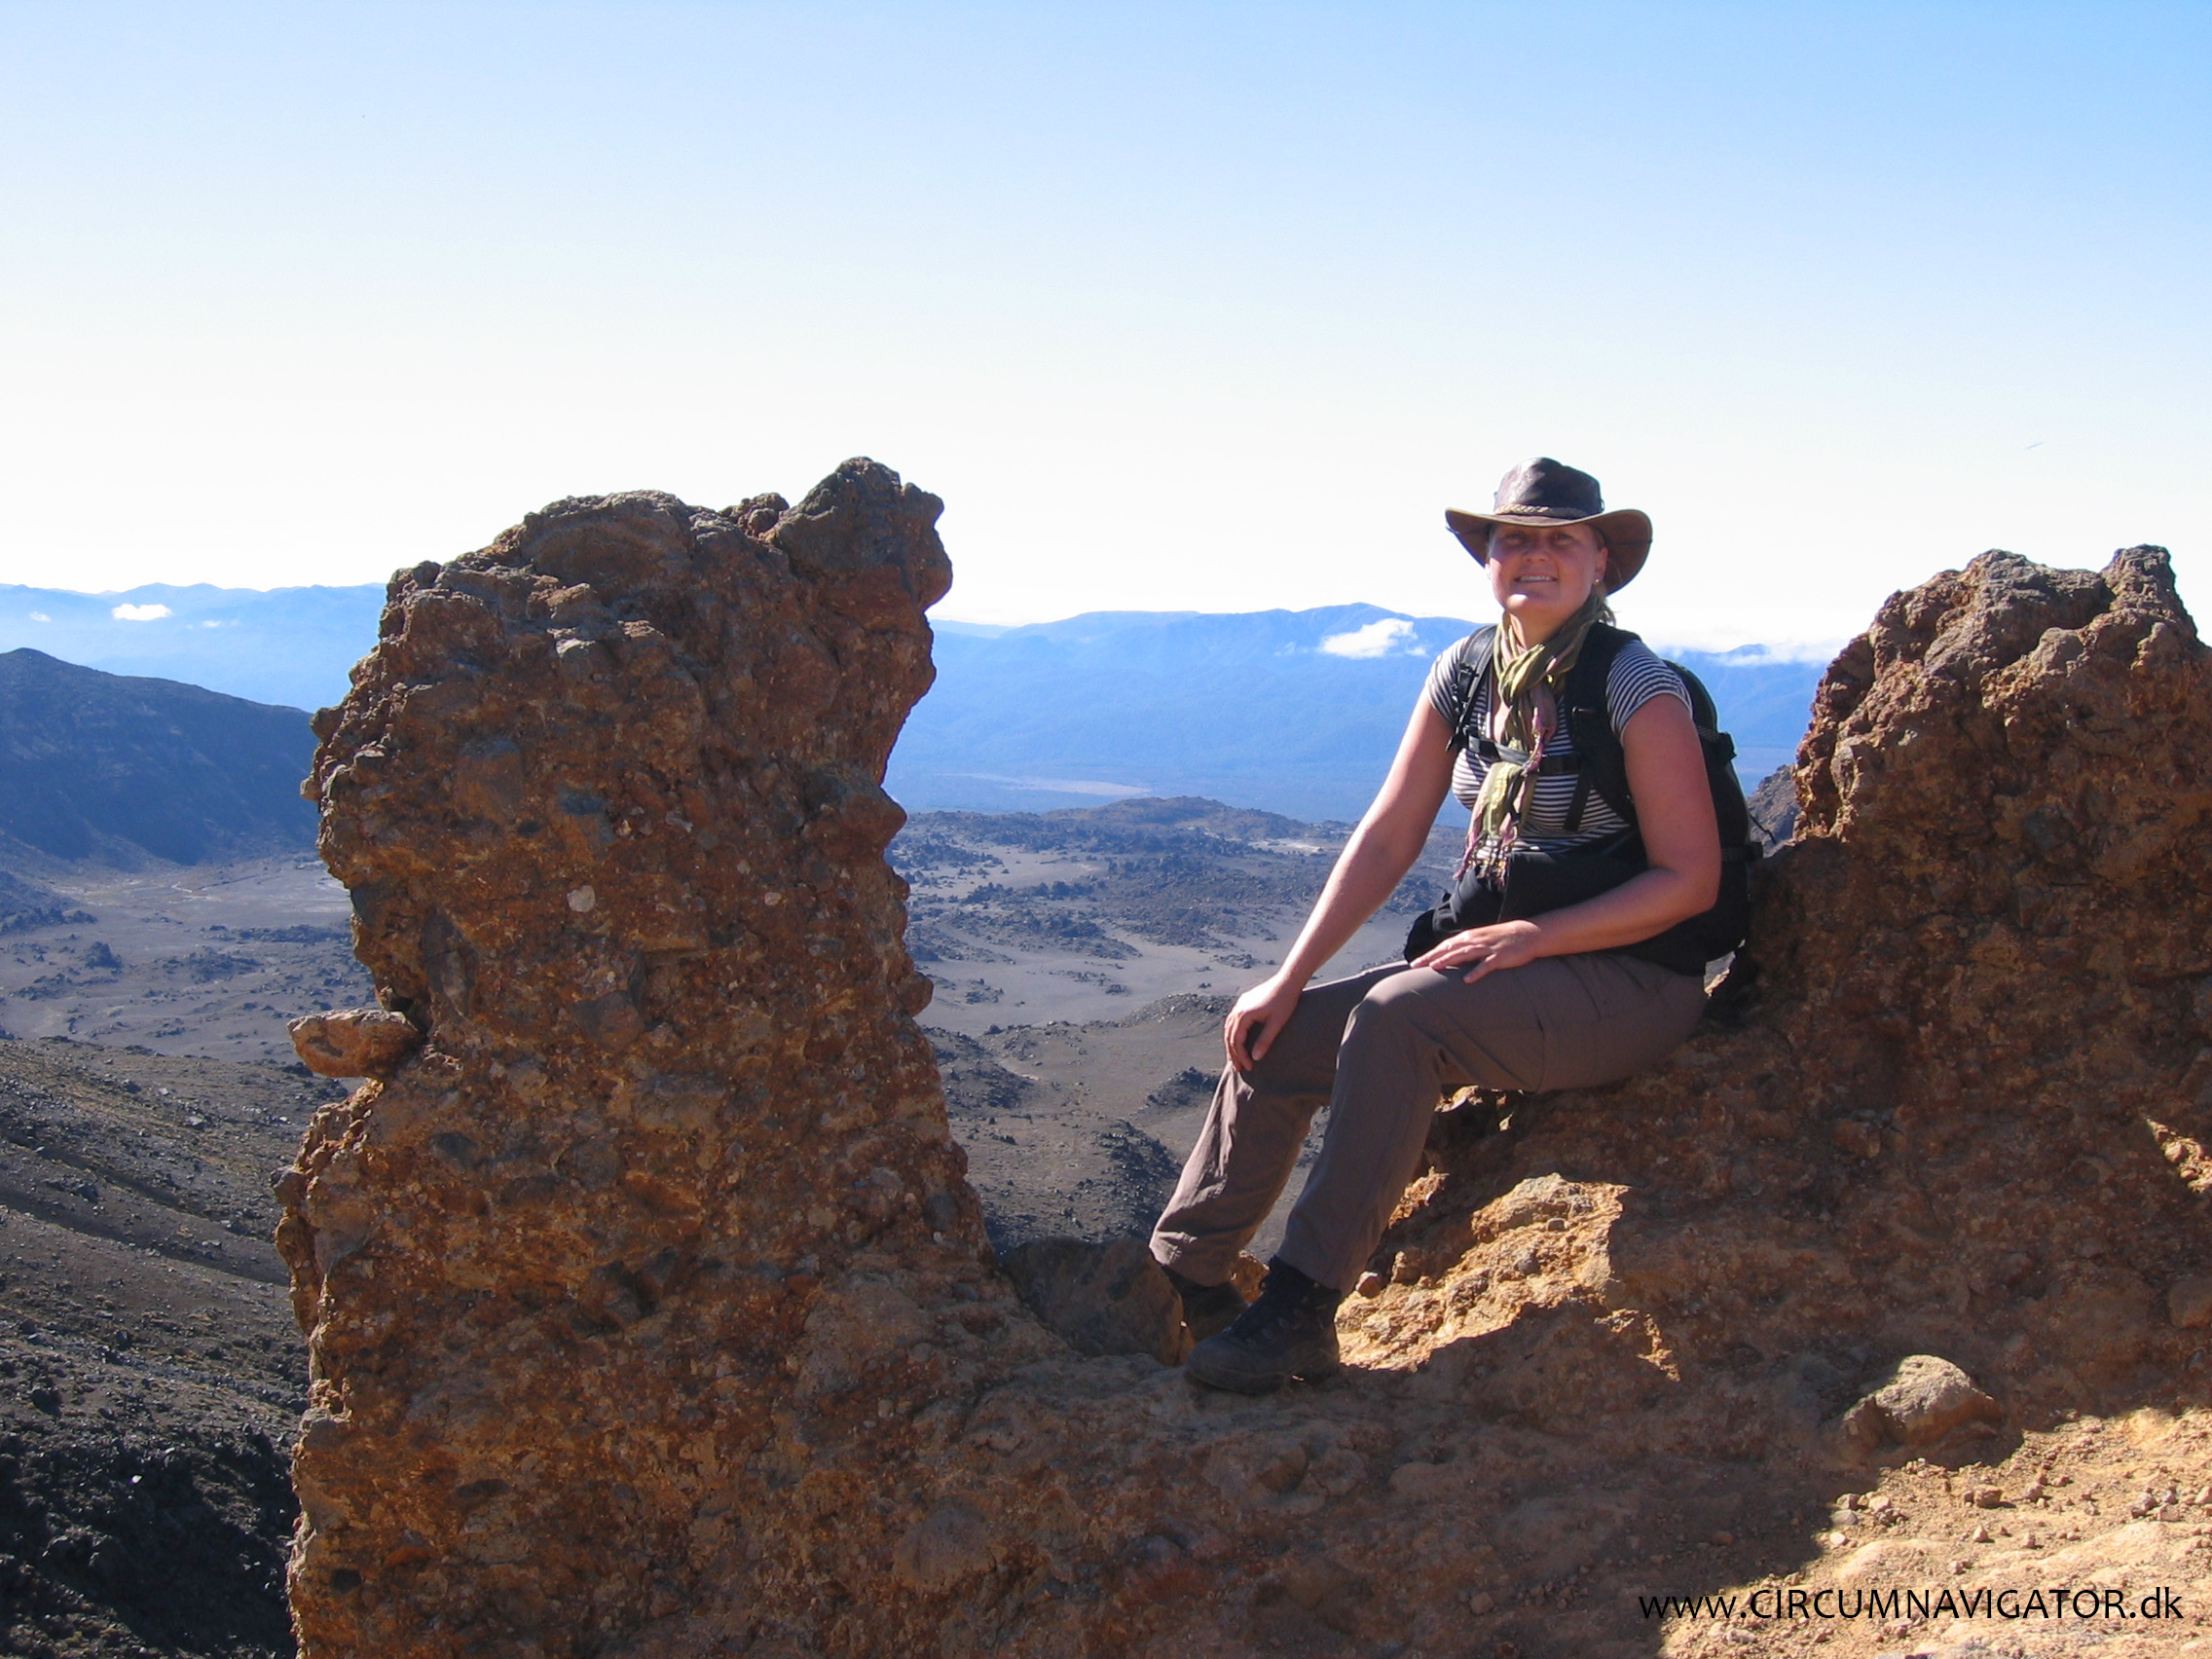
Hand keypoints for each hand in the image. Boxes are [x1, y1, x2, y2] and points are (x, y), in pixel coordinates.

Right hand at [1224, 973, 1302, 1073]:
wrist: (1288, 981)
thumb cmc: (1285, 1002)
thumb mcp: (1276, 1024)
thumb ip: (1265, 1041)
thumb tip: (1255, 1058)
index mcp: (1244, 1015)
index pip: (1237, 1040)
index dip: (1241, 1056)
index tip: (1249, 1067)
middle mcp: (1238, 1009)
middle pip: (1229, 1035)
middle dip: (1233, 1053)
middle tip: (1238, 1068)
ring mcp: (1240, 1004)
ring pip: (1229, 1027)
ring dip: (1231, 1043)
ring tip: (1235, 1056)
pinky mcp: (1245, 1001)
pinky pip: (1234, 1019)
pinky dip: (1234, 1031)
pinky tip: (1239, 1037)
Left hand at [1409, 920, 1541, 983]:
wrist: (1527, 933)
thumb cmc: (1501, 939)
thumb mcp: (1480, 940)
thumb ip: (1465, 947)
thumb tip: (1448, 956)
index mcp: (1468, 937)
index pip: (1444, 946)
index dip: (1429, 955)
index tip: (1414, 964)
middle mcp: (1475, 941)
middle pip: (1449, 949)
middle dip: (1431, 957)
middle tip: (1416, 966)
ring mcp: (1487, 948)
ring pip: (1464, 954)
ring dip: (1449, 960)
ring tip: (1435, 968)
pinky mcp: (1499, 957)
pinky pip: (1486, 966)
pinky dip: (1476, 972)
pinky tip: (1467, 980)